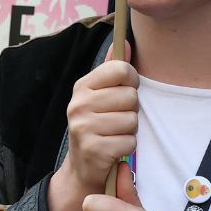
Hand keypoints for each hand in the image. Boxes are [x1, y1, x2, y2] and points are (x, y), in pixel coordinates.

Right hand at [47, 53, 138, 210]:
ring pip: (132, 120)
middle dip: (131, 110)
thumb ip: (113, 69)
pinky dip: (126, 147)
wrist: (82, 168)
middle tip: (116, 119)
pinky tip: (113, 148)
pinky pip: (129, 141)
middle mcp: (79, 105)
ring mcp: (83, 127)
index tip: (124, 91)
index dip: (131, 81)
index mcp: (82, 87)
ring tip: (114, 134)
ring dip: (129, 130)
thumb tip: (126, 42)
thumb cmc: (97, 125)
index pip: (121, 69)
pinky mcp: (93, 150)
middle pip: (130, 96)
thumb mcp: (100, 95)